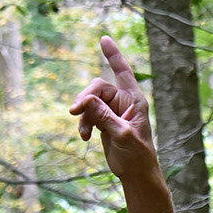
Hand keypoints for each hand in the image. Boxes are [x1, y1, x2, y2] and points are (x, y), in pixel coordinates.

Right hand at [69, 36, 158, 180]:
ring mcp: (112, 111)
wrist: (136, 174)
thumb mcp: (122, 135)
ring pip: (89, 102)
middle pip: (97, 88)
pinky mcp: (104, 121)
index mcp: (134, 100)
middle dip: (85, 98)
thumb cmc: (138, 155)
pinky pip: (88, 115)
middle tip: (75, 111)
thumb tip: (85, 101)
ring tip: (83, 133)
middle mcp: (124, 102)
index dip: (113, 55)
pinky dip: (84, 125)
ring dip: (83, 116)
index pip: (123, 72)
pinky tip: (84, 137)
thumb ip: (104, 117)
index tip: (104, 39)